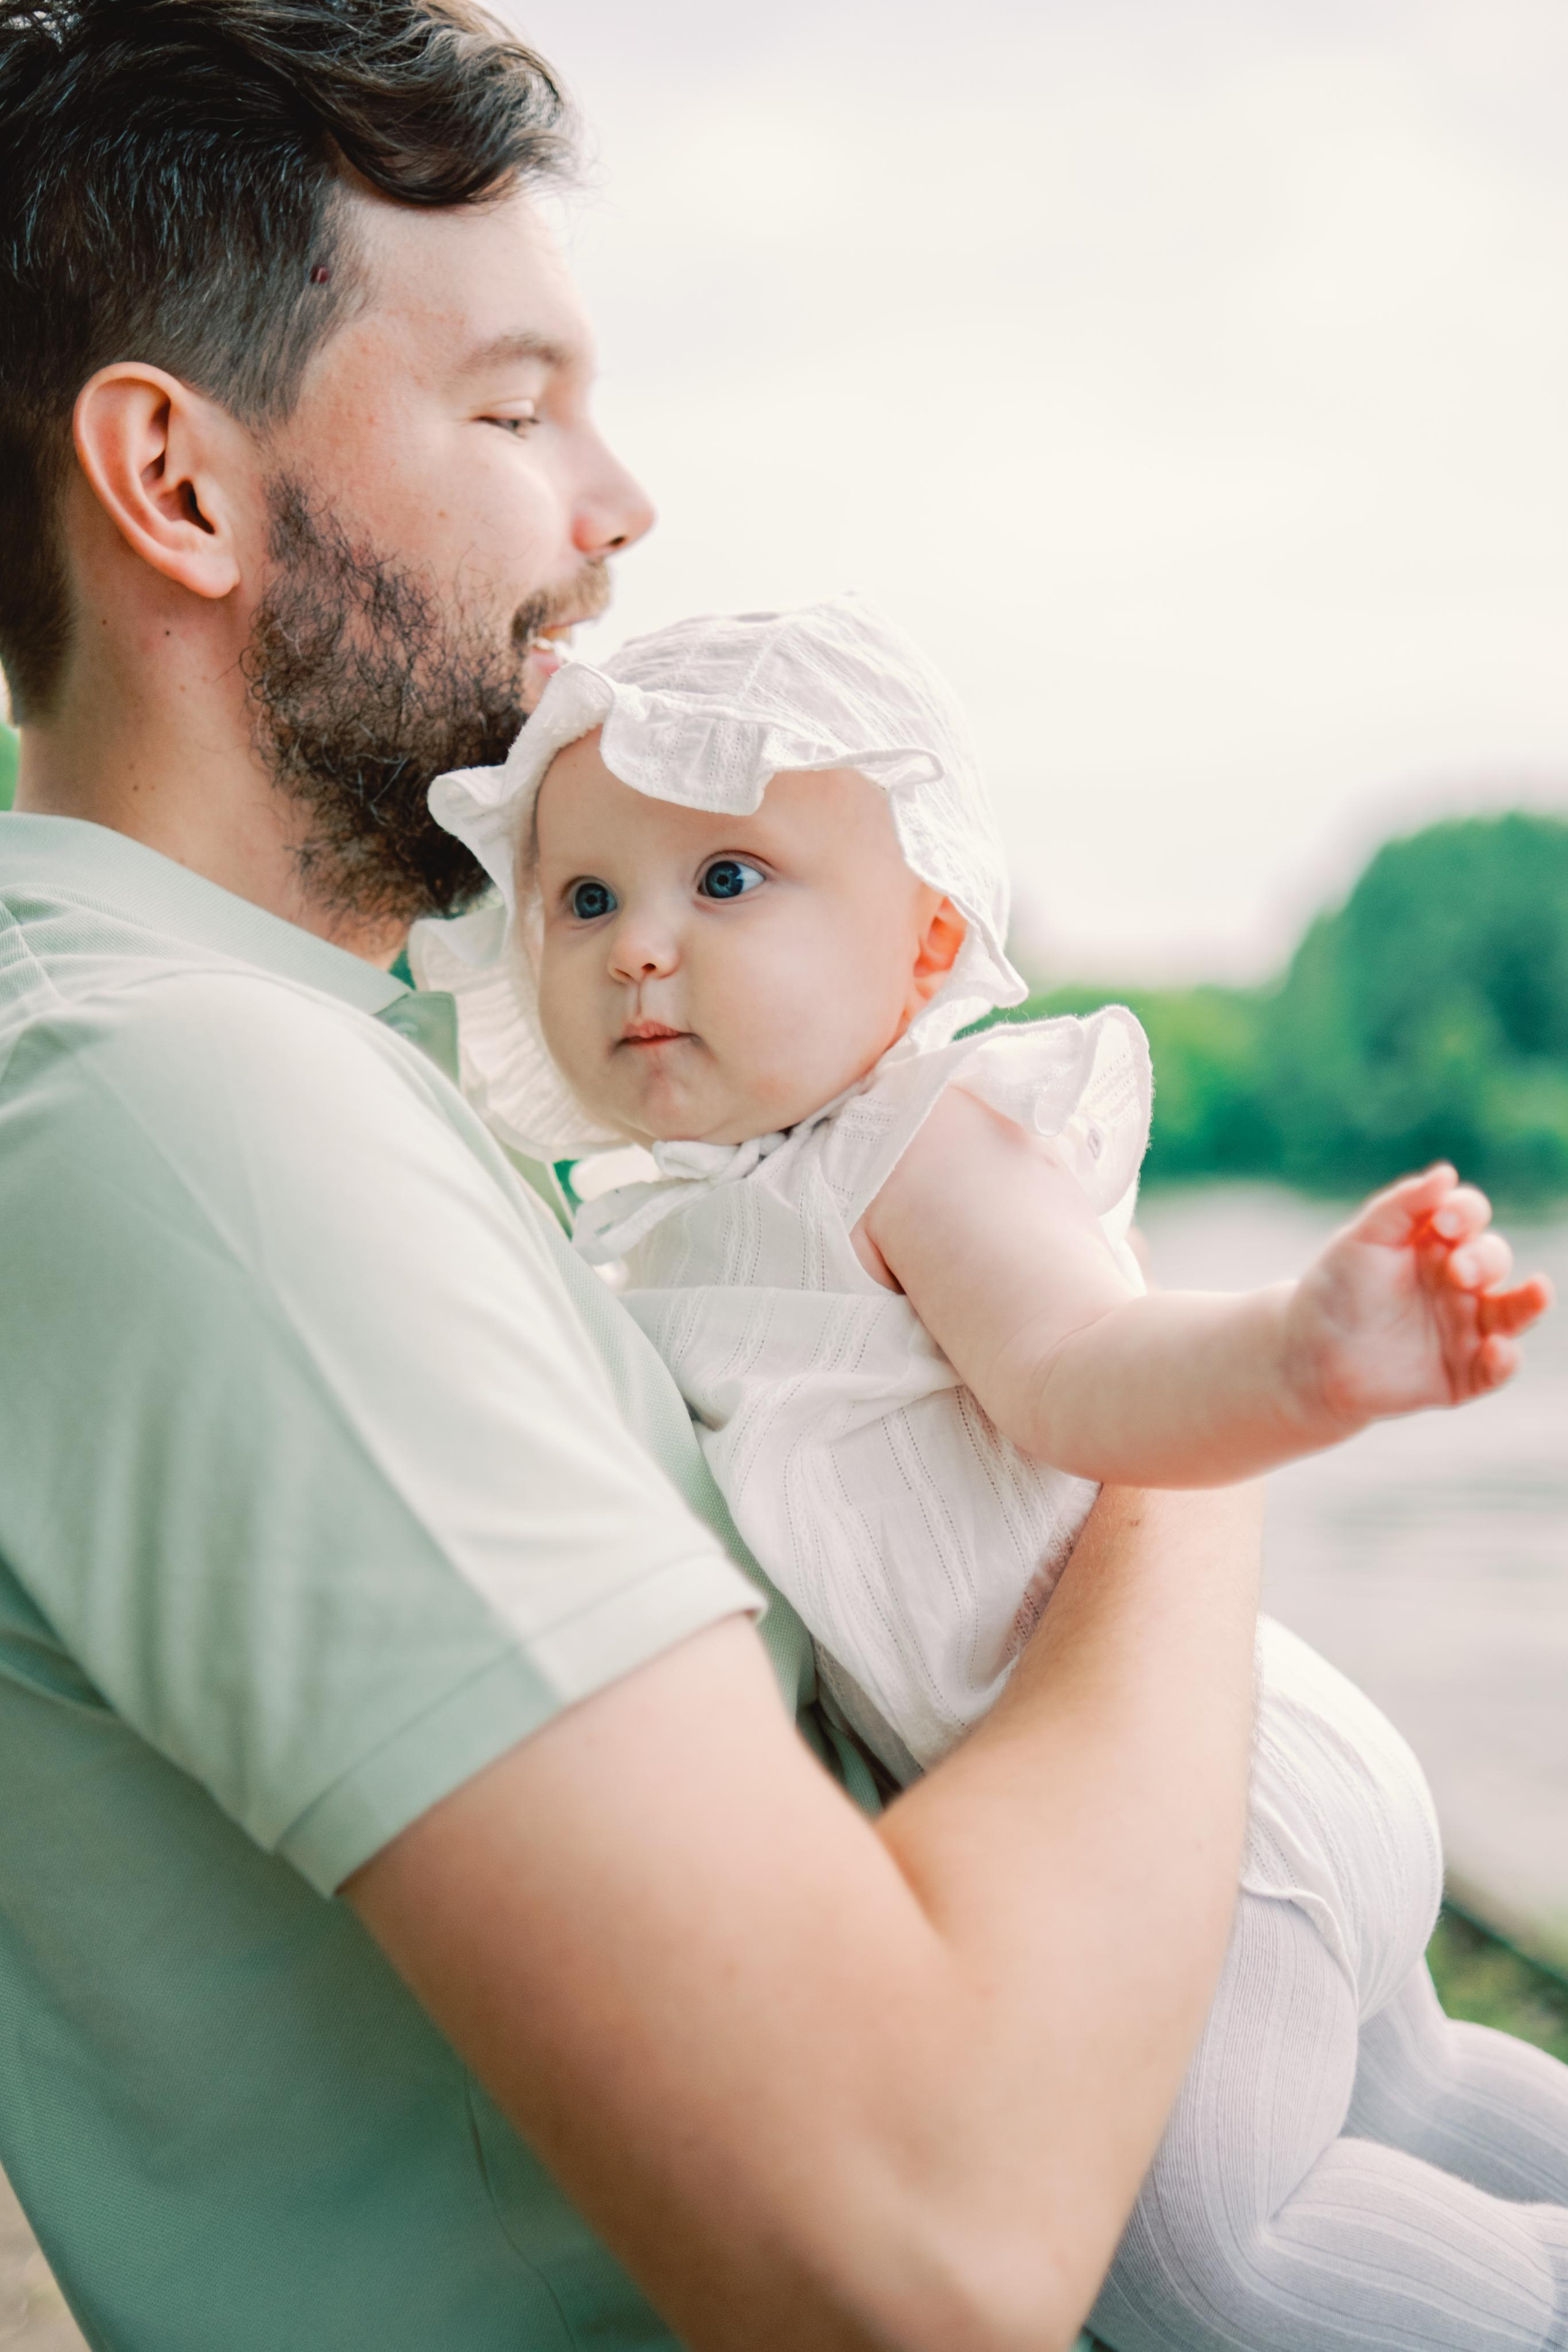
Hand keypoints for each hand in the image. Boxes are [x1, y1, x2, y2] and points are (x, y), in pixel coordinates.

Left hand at [1284, 1163, 1552, 1432]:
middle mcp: (1459, 1282)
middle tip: (1457, 1269)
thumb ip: (1402, 1205)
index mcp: (1435, 1243)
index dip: (1466, 1213)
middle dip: (1483, 1258)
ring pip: (1513, 1311)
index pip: (1468, 1216)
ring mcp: (1465, 1326)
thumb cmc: (1337, 1289)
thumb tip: (1446, 1172)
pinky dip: (1504, 1359)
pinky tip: (1497, 1348)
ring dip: (1528, 1301)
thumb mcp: (1362, 1240)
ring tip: (1540, 1290)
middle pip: (1493, 1258)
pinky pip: (1496, 1368)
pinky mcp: (1463, 1373)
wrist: (1310, 1356)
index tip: (1443, 1222)